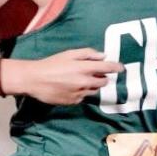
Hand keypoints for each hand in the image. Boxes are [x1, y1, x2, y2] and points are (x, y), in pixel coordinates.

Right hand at [9, 48, 123, 104]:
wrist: (35, 80)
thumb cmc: (51, 64)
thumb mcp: (69, 53)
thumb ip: (87, 54)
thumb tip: (102, 56)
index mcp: (84, 68)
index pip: (107, 68)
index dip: (116, 68)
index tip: (122, 68)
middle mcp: (85, 82)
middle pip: (103, 82)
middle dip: (102, 77)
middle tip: (95, 73)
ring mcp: (80, 93)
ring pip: (94, 90)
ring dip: (92, 85)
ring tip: (80, 80)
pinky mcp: (74, 101)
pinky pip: (83, 97)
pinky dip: (81, 92)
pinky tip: (70, 87)